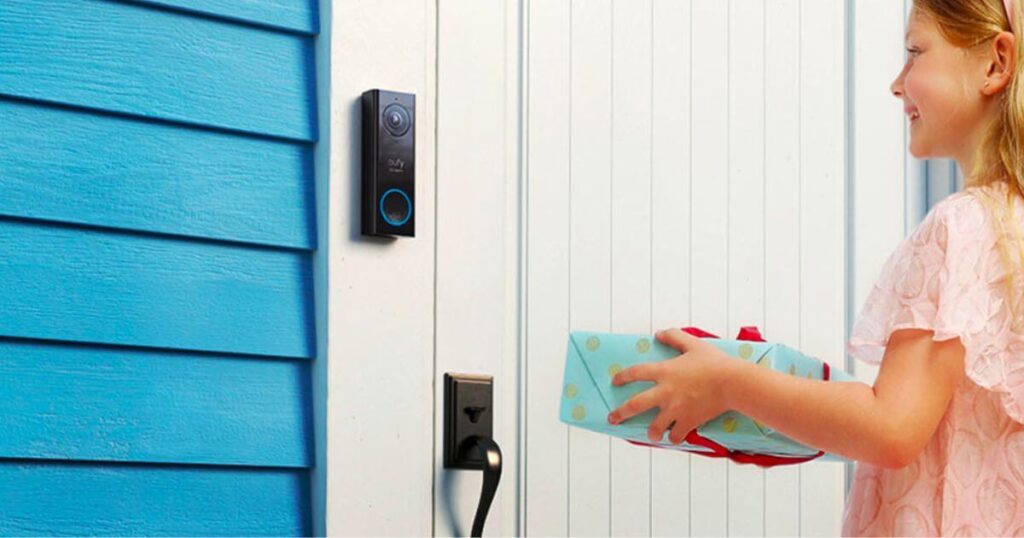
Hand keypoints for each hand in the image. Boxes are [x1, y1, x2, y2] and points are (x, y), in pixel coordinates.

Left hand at [606, 327, 737, 443]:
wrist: (732, 383)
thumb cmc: (715, 362)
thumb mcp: (693, 344)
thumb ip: (674, 337)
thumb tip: (659, 333)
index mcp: (664, 372)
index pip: (635, 373)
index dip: (623, 377)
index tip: (615, 381)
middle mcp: (665, 392)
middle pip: (635, 405)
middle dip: (620, 413)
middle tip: (612, 419)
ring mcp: (676, 409)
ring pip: (655, 427)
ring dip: (651, 432)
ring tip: (652, 435)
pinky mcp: (688, 421)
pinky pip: (676, 435)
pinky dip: (674, 437)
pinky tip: (674, 437)